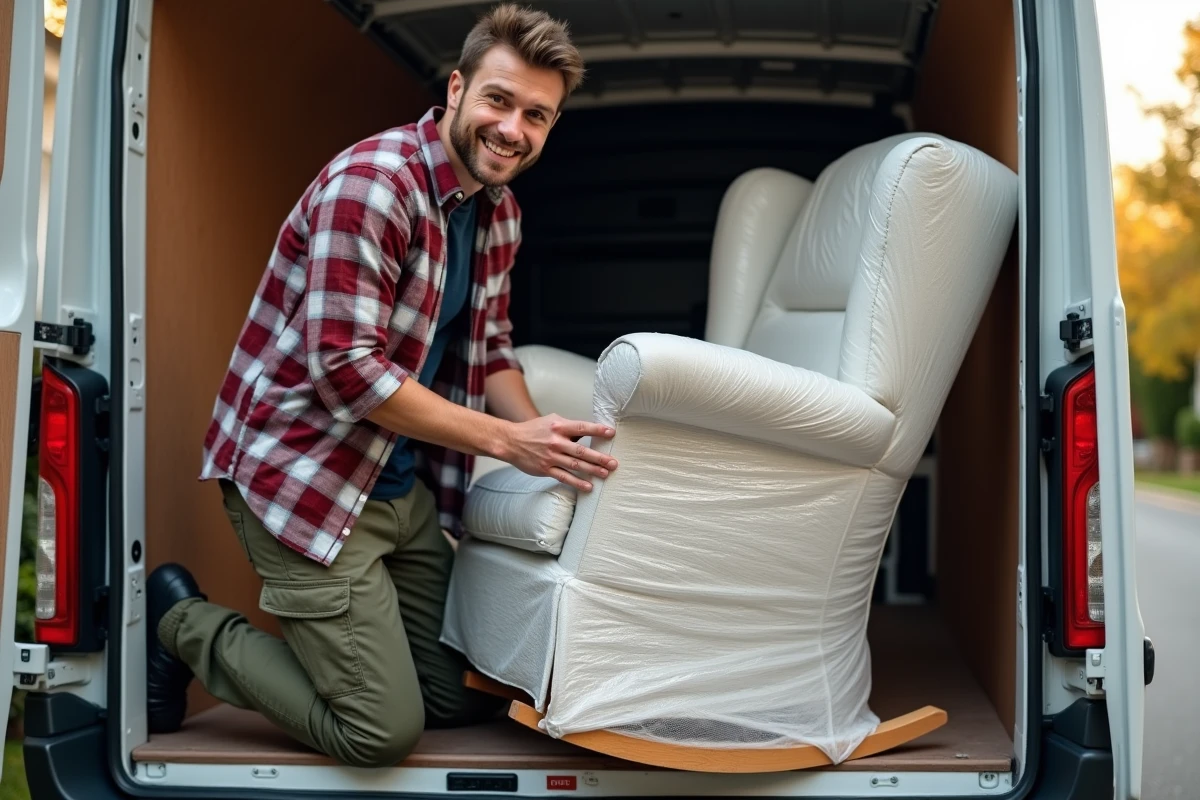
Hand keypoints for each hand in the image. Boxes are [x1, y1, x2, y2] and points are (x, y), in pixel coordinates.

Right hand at [500, 414, 616, 490]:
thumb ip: (569, 427)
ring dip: (592, 470)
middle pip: (581, 450)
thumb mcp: (551, 421)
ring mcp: (551, 457)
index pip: (582, 428)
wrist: (510, 441)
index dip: (597, 430)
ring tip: (606, 474)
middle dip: (599, 457)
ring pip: (575, 465)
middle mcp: (556, 442)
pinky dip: (577, 482)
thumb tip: (587, 433)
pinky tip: (588, 487)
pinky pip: (564, 477)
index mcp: (559, 426)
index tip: (611, 433)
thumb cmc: (533, 430)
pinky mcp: (545, 469)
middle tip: (614, 463)